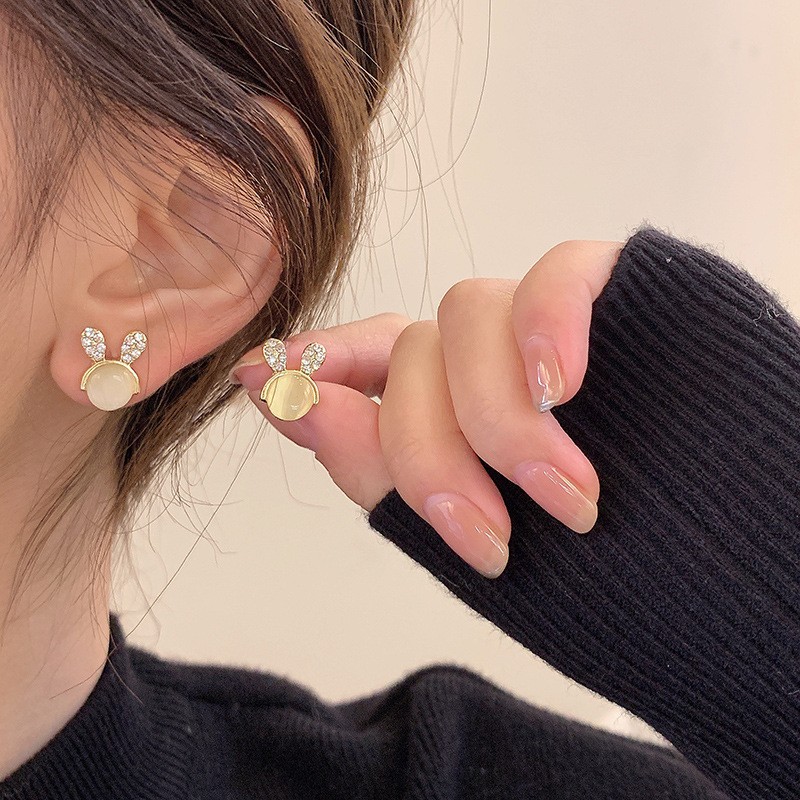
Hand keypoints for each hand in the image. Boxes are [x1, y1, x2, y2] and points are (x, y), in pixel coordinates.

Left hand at [231, 240, 624, 577]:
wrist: (728, 571)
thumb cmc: (602, 567)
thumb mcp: (467, 531)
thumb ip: (370, 462)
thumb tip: (272, 393)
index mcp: (451, 407)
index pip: (365, 361)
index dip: (314, 365)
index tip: (263, 378)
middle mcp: (487, 356)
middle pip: (407, 356)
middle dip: (428, 452)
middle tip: (483, 538)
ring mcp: (544, 322)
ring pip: (467, 315)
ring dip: (501, 419)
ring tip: (565, 499)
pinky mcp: (613, 293)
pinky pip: (559, 273)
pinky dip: (548, 328)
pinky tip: (562, 384)